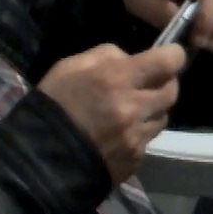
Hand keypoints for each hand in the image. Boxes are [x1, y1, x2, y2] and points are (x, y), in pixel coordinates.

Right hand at [36, 44, 184, 183]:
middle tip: (149, 83)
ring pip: (163, 115)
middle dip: (164, 83)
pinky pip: (149, 138)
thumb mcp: (70, 66)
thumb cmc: (53, 105)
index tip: (170, 55)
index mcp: (118, 79)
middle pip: (172, 90)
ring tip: (132, 110)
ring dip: (153, 109)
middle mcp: (135, 107)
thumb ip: (106, 56)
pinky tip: (121, 133)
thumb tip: (131, 58)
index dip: (173, 55)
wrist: (39, 158)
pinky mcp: (136, 157)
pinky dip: (141, 132)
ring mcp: (137, 135)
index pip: (168, 62)